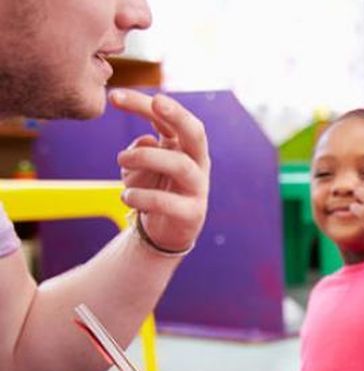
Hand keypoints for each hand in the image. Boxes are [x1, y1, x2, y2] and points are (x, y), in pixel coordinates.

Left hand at [111, 90, 209, 252]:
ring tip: (121, 159)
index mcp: (184, 146)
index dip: (145, 104)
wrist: (165, 231)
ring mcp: (198, 188)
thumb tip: (148, 142)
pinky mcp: (192, 213)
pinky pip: (167, 202)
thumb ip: (142, 150)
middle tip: (156, 102)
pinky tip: (126, 196)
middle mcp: (197, 162)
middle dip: (178, 114)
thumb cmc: (153, 189)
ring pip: (180, 165)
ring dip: (147, 158)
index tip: (115, 96)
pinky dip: (142, 196)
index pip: (169, 118)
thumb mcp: (142, 166)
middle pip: (195, 132)